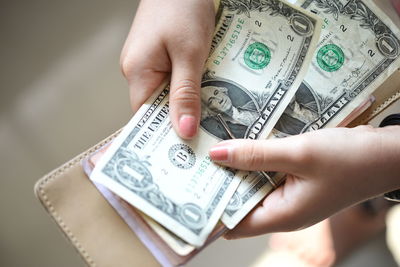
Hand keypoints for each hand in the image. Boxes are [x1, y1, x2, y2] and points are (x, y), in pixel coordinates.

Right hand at [120, 0, 214, 138]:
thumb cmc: (183, 6)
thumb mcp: (190, 53)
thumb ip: (186, 94)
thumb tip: (184, 131)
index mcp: (137, 71)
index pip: (145, 118)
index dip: (164, 136)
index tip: (186, 154)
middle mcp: (137, 70)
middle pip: (157, 108)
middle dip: (180, 121)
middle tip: (205, 139)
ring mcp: (147, 62)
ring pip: (167, 95)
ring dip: (186, 104)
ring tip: (209, 118)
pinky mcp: (159, 55)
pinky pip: (172, 80)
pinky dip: (187, 88)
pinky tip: (204, 92)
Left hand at [209, 126, 399, 237]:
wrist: (389, 153)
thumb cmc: (351, 158)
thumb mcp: (299, 153)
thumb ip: (255, 155)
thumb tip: (216, 155)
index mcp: (283, 215)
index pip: (234, 223)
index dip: (211, 210)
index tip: (188, 190)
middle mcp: (282, 209)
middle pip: (240, 201)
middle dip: (219, 182)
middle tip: (193, 159)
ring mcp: (289, 194)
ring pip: (252, 184)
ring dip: (235, 167)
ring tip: (210, 146)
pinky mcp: (295, 178)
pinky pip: (267, 172)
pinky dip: (253, 159)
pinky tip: (240, 141)